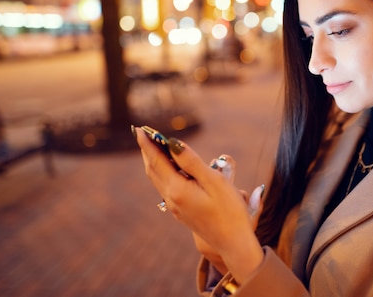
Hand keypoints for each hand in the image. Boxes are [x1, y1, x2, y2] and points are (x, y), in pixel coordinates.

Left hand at [136, 130, 264, 283]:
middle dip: (147, 151)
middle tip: (142, 133)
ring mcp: (175, 207)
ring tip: (152, 146)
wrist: (233, 243)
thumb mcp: (214, 181)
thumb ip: (191, 162)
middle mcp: (171, 199)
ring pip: (158, 179)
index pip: (157, 161)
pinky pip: (165, 187)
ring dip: (153, 161)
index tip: (139, 129)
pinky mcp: (181, 212)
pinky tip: (168, 168)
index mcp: (178, 190)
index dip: (148, 144)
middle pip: (153, 170)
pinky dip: (162, 172)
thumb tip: (173, 143)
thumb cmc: (229, 211)